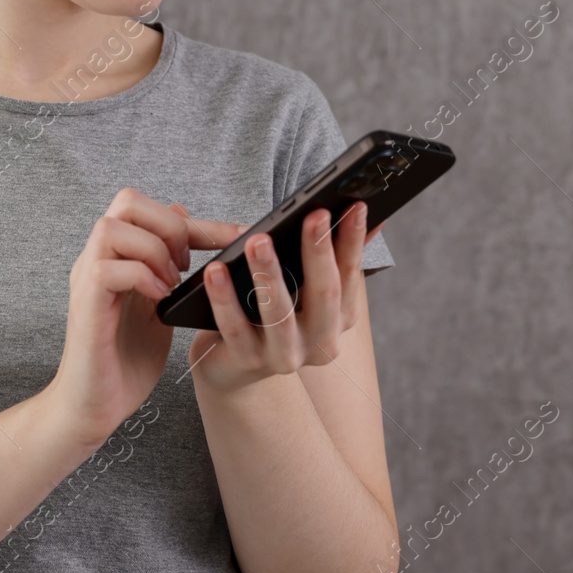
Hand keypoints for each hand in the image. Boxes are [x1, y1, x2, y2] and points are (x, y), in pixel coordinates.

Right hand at [47, 187, 191, 447]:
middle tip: (186, 264)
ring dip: (153, 251)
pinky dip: (141, 277)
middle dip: (168, 226)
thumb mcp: (159, 304)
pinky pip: (107, 268)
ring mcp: (87, 279)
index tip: (235, 238)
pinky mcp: (85, 305)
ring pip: (111, 228)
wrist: (95, 406)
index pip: (151, 210)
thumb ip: (168, 266)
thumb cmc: (126, 359)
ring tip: (170, 284)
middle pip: (126, 200)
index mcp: (117, 255)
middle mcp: (97, 258)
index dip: (197, 221)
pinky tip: (158, 299)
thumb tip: (184, 217)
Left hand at [179, 201, 382, 395]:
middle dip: (319, 251)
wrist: (232, 365)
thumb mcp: (304, 286)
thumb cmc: (270, 313)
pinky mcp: (247, 362)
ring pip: (279, 314)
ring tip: (257, 239)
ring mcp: (285, 356)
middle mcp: (320, 340)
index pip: (350, 274)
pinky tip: (215, 270)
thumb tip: (356, 207)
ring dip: (269, 273)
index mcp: (339, 317)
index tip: (355, 206)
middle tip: (313, 214)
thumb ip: (330, 253)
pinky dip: (224, 298)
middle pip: (324, 293)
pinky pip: (234, 327)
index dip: (353, 241)